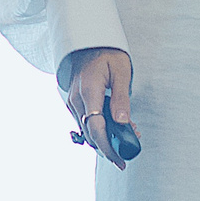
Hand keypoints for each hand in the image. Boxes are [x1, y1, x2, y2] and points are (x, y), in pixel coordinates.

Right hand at [59, 46, 136, 168]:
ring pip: (86, 130)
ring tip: (126, 137)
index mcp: (88, 91)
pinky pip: (84, 121)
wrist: (89, 40)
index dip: (108, 147)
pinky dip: (97, 129)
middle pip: (90, 134)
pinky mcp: (74, 101)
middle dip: (108, 147)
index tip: (120, 159)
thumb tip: (122, 123)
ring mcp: (72, 100)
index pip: (96, 128)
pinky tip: (113, 127)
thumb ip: (121, 98)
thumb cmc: (107, 52)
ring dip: (104, 138)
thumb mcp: (121, 71)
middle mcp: (76, 99)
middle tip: (127, 153)